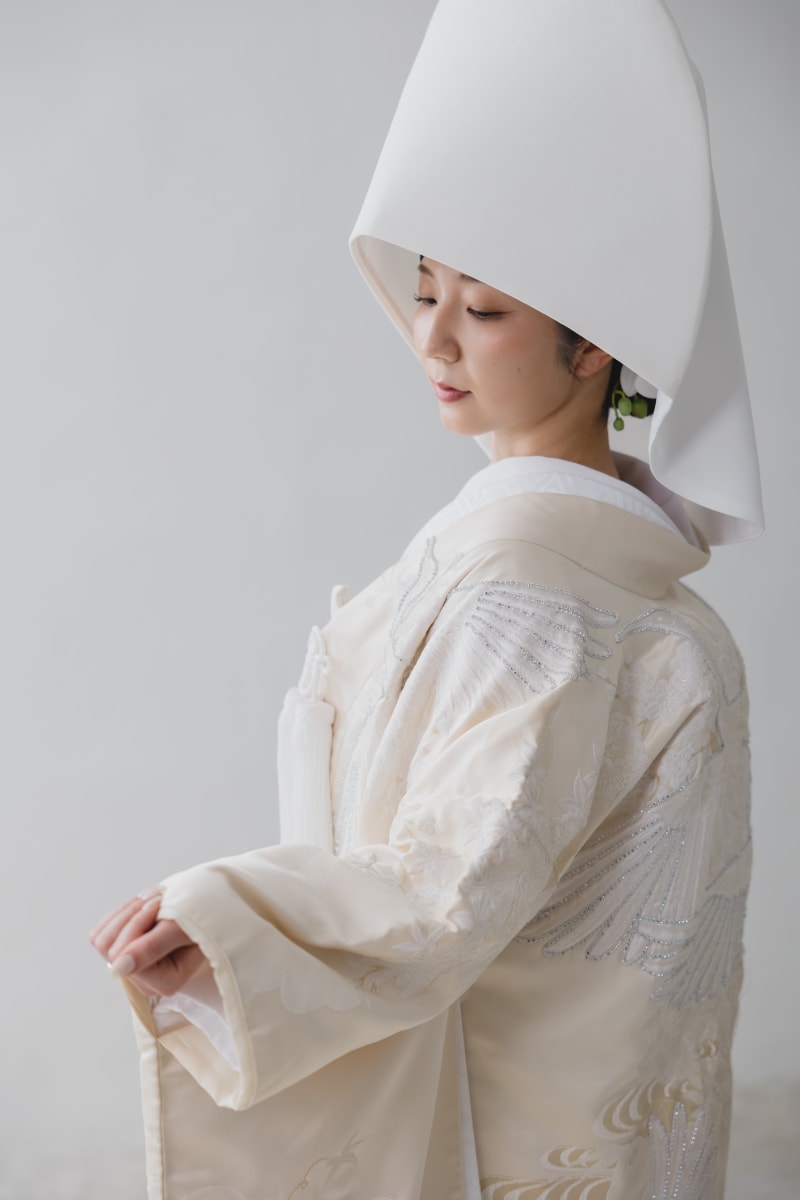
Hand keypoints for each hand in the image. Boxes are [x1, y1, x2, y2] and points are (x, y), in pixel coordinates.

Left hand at [90, 892, 206, 997]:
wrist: (206, 908)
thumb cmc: (203, 918)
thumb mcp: (182, 929)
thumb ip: (152, 948)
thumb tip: (117, 969)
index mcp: (163, 983)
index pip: (125, 955)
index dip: (140, 923)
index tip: (161, 904)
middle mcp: (143, 982)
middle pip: (110, 948)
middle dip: (133, 916)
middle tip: (158, 900)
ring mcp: (130, 969)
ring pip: (102, 940)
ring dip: (126, 912)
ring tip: (153, 902)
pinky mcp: (122, 954)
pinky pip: (101, 933)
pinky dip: (120, 913)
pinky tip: (143, 908)